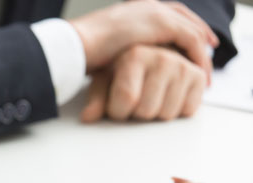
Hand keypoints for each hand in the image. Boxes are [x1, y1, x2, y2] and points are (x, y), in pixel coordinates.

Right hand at [70, 0, 216, 73]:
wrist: (76, 45)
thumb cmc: (80, 52)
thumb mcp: (103, 49)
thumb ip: (117, 53)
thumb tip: (115, 68)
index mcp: (132, 10)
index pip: (165, 14)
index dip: (179, 26)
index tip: (189, 42)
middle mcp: (146, 6)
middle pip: (182, 15)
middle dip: (198, 31)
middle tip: (209, 46)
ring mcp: (155, 13)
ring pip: (190, 28)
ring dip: (200, 49)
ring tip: (206, 69)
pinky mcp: (162, 24)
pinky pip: (190, 39)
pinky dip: (198, 55)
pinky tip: (200, 71)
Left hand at [81, 45, 206, 121]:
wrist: (154, 57)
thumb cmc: (124, 72)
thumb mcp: (106, 82)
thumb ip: (96, 100)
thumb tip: (88, 117)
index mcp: (135, 56)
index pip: (126, 100)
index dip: (118, 112)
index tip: (117, 106)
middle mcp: (162, 57)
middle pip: (146, 111)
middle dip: (137, 114)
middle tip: (137, 101)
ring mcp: (183, 67)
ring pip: (166, 115)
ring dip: (156, 114)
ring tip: (152, 97)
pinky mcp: (199, 78)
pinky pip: (186, 112)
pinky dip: (176, 111)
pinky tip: (168, 97)